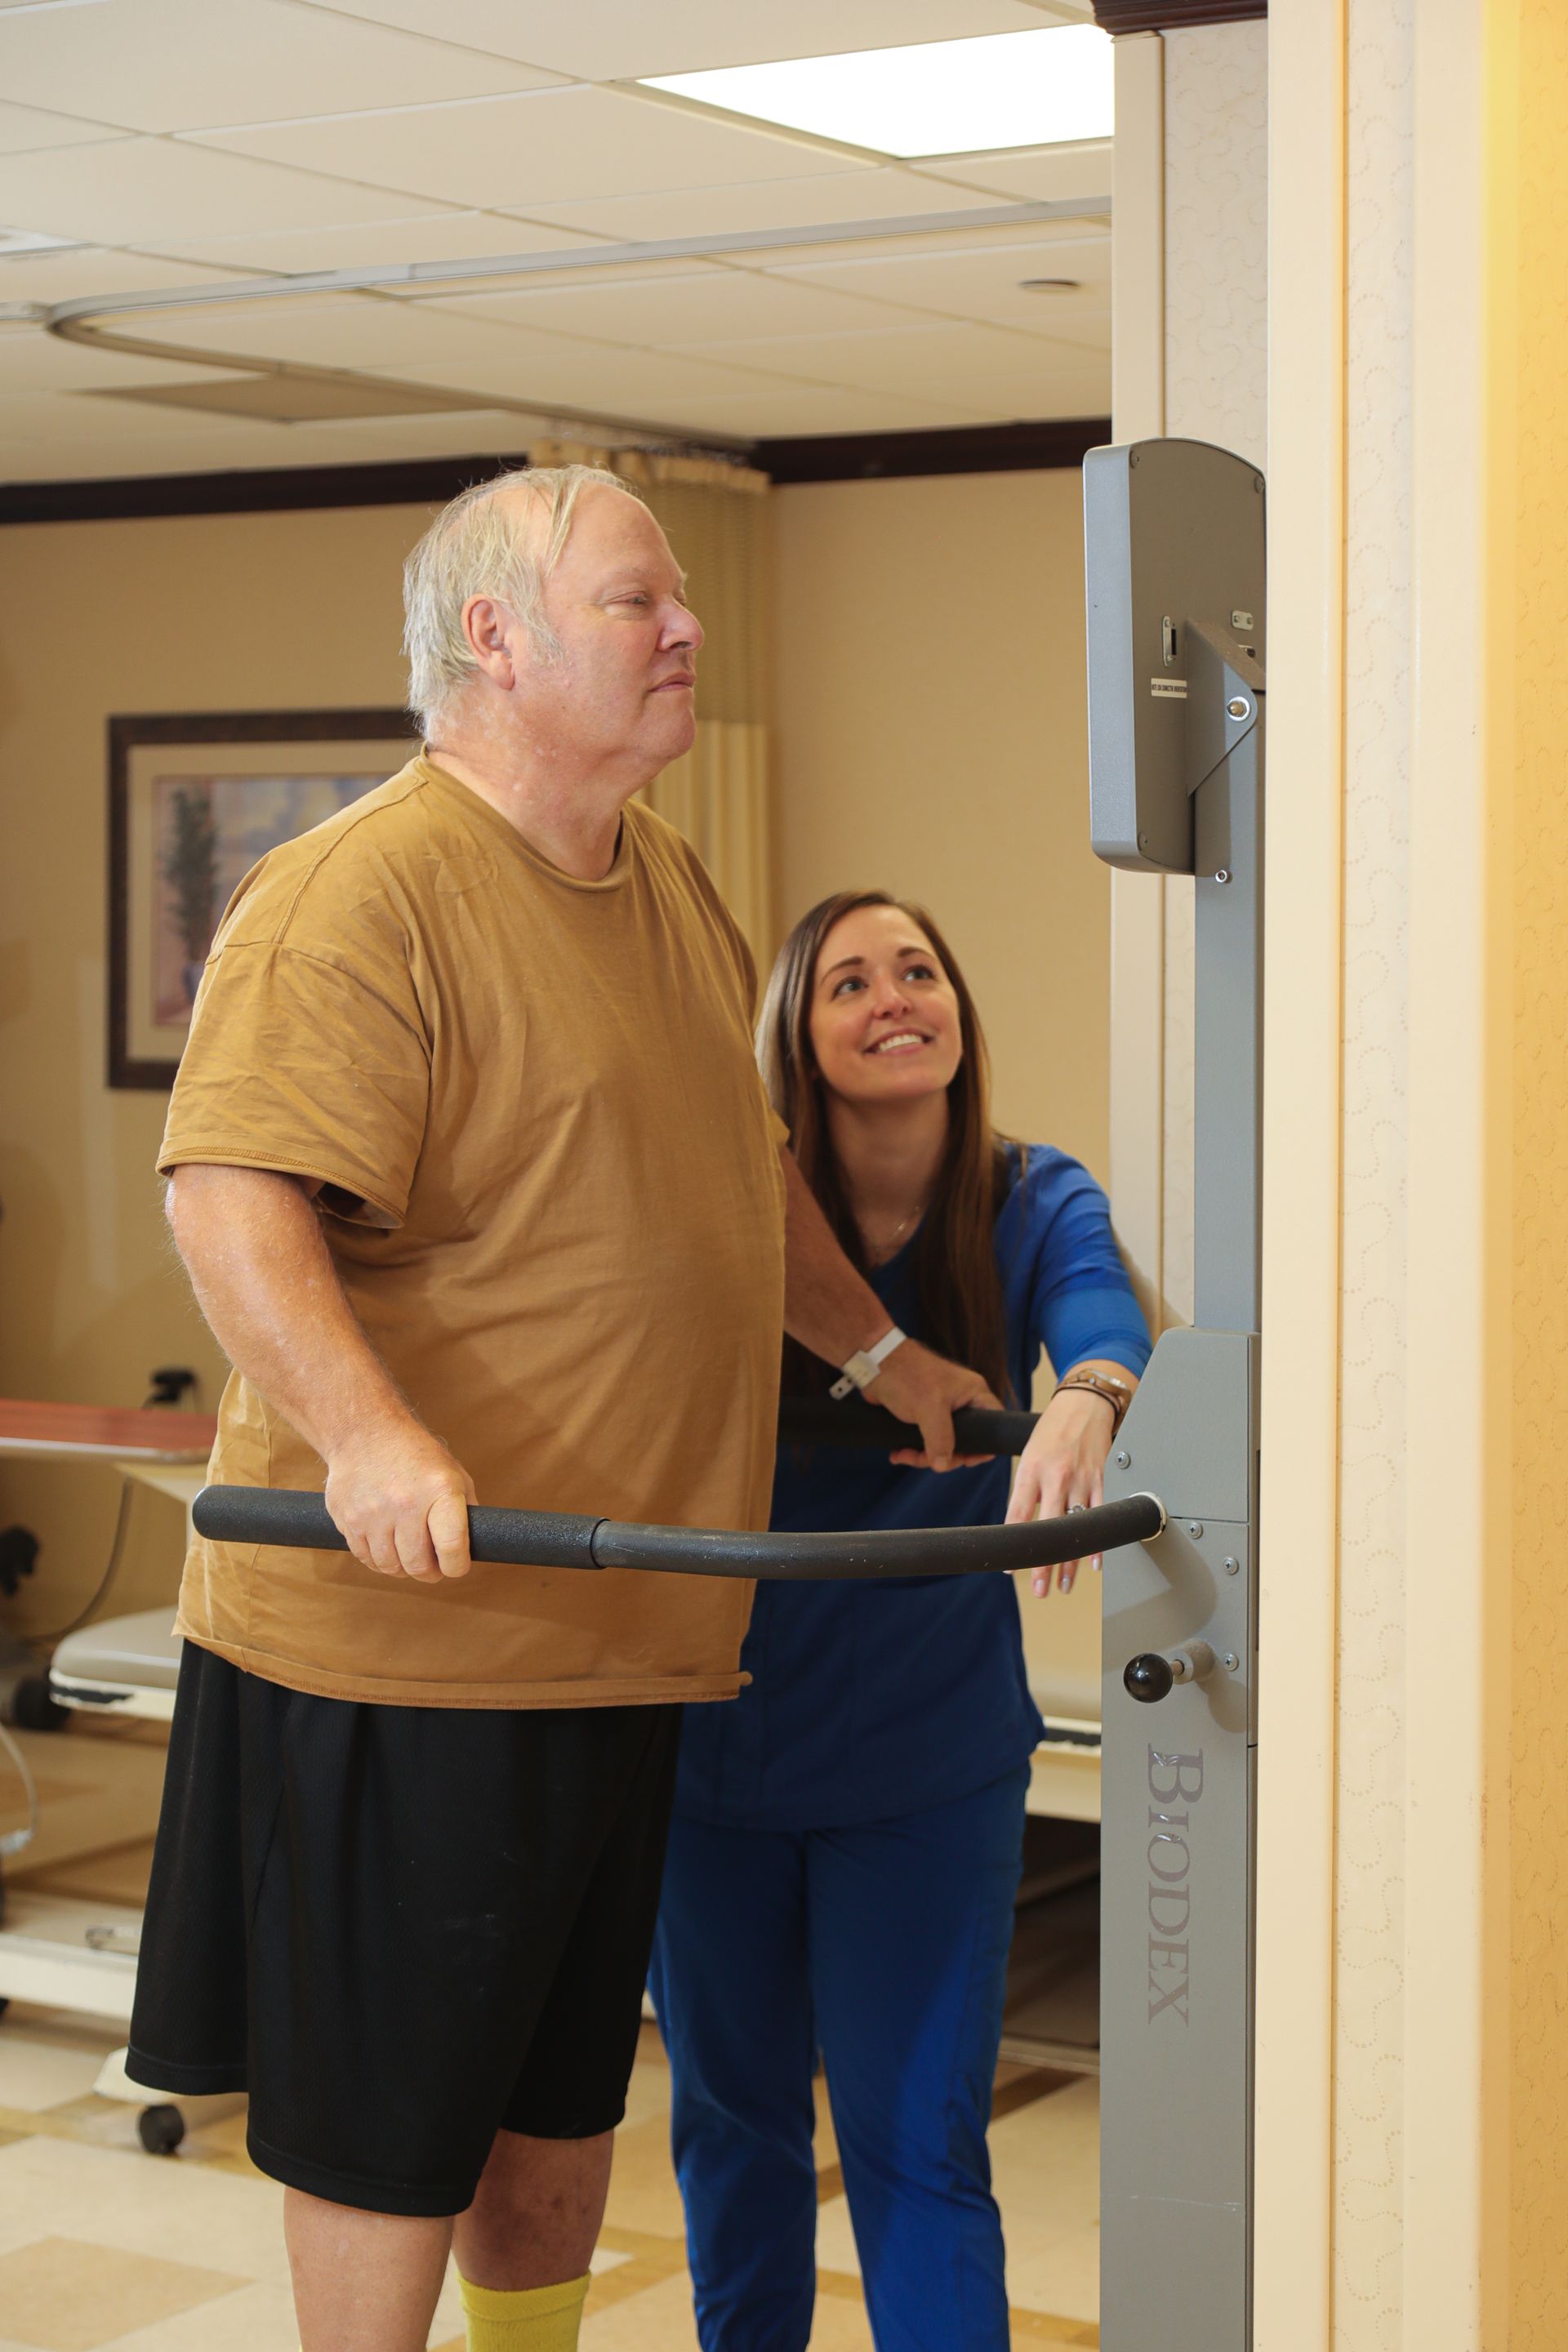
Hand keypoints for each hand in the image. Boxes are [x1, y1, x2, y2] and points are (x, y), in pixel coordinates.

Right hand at [323, 1417, 477, 1583]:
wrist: (364, 1431)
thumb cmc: (415, 1455)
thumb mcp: (452, 1473)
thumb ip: (466, 1510)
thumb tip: (476, 1545)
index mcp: (439, 1490)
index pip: (452, 1547)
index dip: (456, 1567)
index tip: (455, 1566)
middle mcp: (405, 1503)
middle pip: (419, 1565)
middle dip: (430, 1572)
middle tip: (432, 1566)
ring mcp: (372, 1513)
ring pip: (391, 1567)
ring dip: (403, 1568)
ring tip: (408, 1553)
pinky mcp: (348, 1520)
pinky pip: (366, 1558)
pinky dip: (379, 1560)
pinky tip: (387, 1545)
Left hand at [863, 1339, 1002, 1472]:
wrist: (875, 1363)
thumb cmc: (907, 1375)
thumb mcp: (929, 1409)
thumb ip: (940, 1439)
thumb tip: (942, 1465)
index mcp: (973, 1394)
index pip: (993, 1424)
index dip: (984, 1446)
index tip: (965, 1460)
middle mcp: (961, 1402)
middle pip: (965, 1441)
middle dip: (944, 1456)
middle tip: (926, 1460)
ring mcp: (942, 1409)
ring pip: (942, 1444)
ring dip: (923, 1456)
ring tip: (903, 1455)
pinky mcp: (923, 1415)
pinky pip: (925, 1440)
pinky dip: (913, 1450)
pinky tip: (899, 1453)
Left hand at [1006, 1389, 1116, 1596]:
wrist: (1082, 1405)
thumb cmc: (1052, 1431)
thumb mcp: (1029, 1457)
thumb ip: (1026, 1491)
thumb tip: (1018, 1528)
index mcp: (1031, 1470)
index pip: (1018, 1515)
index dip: (1014, 1545)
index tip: (1012, 1570)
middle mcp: (1056, 1476)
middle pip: (1048, 1529)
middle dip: (1044, 1564)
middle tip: (1040, 1590)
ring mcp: (1082, 1478)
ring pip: (1075, 1528)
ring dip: (1070, 1561)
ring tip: (1064, 1584)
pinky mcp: (1103, 1478)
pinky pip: (1100, 1515)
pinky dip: (1098, 1541)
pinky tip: (1095, 1562)